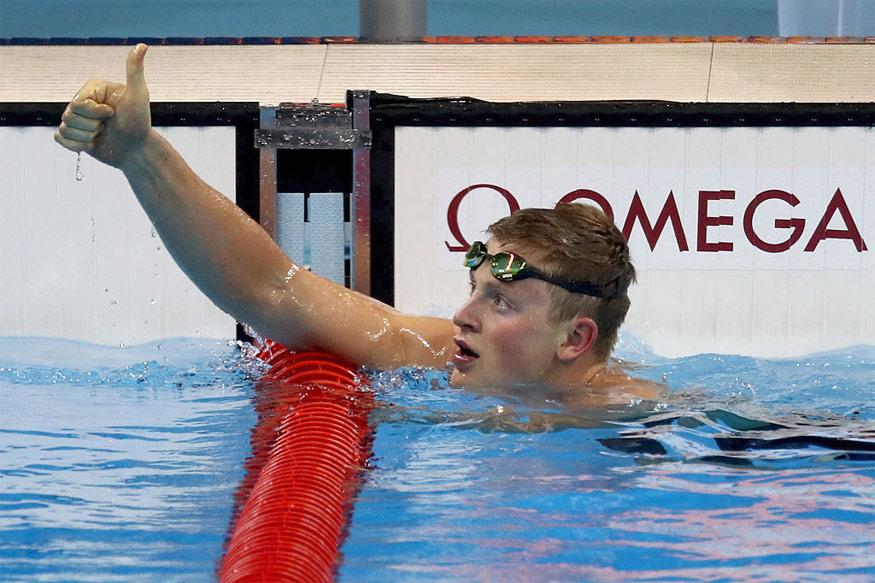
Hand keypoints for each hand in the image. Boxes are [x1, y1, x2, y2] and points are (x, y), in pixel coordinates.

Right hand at [54, 44, 151, 168]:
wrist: (137, 150)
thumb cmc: (139, 122)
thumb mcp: (138, 95)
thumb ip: (134, 70)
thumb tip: (142, 45)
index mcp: (92, 89)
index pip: (77, 103)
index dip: (95, 113)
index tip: (113, 113)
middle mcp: (82, 100)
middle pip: (68, 116)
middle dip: (92, 126)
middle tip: (108, 125)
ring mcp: (76, 117)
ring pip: (64, 129)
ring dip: (87, 137)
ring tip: (102, 134)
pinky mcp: (73, 134)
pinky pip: (61, 139)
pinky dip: (77, 145)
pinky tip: (92, 144)